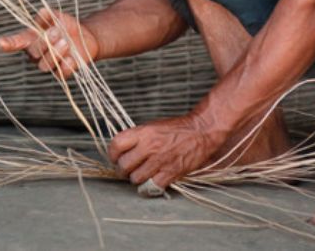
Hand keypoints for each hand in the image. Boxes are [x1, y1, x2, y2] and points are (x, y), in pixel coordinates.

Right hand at [0, 9, 99, 78]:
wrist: (85, 35)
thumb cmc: (65, 25)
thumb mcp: (58, 17)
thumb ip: (49, 15)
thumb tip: (43, 12)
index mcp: (31, 39)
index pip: (16, 42)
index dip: (8, 43)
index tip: (1, 43)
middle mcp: (37, 54)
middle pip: (34, 53)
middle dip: (45, 42)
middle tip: (57, 31)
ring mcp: (49, 64)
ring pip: (45, 66)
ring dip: (55, 54)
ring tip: (66, 41)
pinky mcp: (63, 72)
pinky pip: (60, 75)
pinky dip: (65, 67)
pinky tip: (72, 57)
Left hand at [108, 114, 225, 189]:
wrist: (201, 131)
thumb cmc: (177, 128)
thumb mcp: (153, 126)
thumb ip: (137, 138)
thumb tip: (123, 151)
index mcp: (143, 132)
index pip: (116, 145)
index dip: (112, 154)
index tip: (116, 157)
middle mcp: (149, 147)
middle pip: (123, 165)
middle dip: (123, 169)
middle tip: (128, 169)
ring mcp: (160, 161)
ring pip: (135, 178)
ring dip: (137, 179)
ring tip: (142, 175)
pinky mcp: (171, 172)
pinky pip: (152, 187)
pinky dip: (149, 187)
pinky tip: (152, 182)